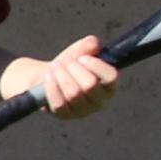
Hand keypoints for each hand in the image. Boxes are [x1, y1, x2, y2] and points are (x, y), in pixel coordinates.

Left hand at [3, 35, 120, 122]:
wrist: (49, 77)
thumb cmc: (69, 65)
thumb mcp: (79, 52)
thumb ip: (88, 46)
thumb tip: (94, 44)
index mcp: (109, 86)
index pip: (111, 77)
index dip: (96, 65)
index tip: (83, 57)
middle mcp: (100, 101)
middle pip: (90, 85)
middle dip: (74, 69)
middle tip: (66, 61)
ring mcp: (83, 111)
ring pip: (73, 93)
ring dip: (61, 75)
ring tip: (55, 66)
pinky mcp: (65, 116)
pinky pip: (59, 103)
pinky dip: (52, 87)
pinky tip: (49, 76)